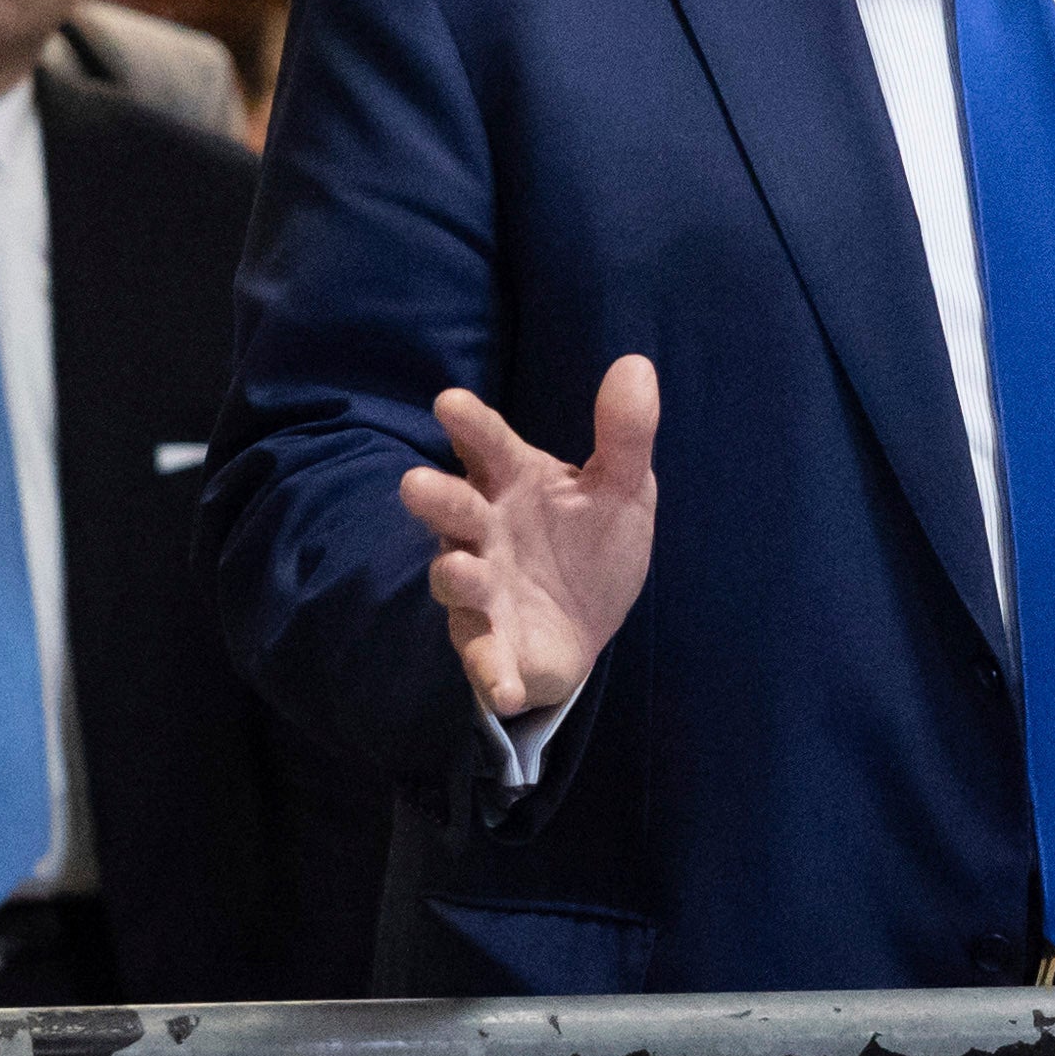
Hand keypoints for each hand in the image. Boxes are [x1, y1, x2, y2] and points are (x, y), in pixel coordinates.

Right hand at [399, 355, 659, 719]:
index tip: (449, 402)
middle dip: (437, 499)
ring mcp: (483, 589)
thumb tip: (637, 364)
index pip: (487, 445)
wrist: (587, 623)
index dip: (470, 426)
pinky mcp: (492, 644)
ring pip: (458, 580)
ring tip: (459, 572)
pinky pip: (484, 660)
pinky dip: (490, 675)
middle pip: (455, 509)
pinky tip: (504, 691)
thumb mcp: (621, 489)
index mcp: (513, 482)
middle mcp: (485, 532)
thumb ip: (625, 435)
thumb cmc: (590, 541)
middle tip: (416, 485)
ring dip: (456, 578)